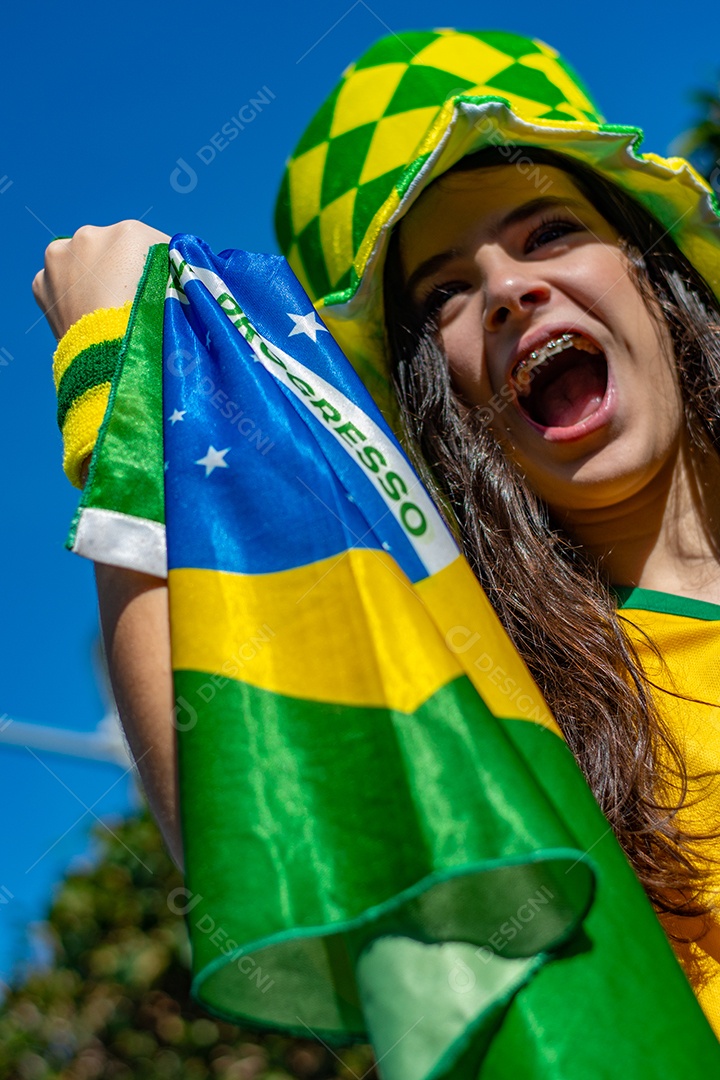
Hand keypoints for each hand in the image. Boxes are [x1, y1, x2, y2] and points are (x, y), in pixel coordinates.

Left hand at [32, 220, 170, 340]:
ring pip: (80, 263)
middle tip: (129, 302)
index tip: (161, 288)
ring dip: (90, 279)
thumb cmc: (151, 327)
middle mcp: (89, 235)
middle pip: (111, 250)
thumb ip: (167, 273)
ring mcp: (59, 257)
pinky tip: (84, 315)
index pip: (149, 244)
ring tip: (103, 310)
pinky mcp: (40, 283)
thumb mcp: (174, 292)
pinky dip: (69, 296)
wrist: (111, 362)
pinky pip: (59, 284)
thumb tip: (171, 269)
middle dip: (118, 270)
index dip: (157, 267)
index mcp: (128, 233)